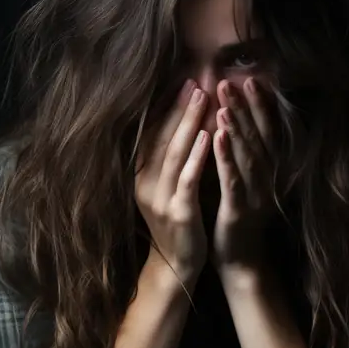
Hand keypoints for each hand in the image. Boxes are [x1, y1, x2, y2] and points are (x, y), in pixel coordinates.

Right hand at [135, 80, 210, 286]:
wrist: (177, 266)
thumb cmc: (177, 223)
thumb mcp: (166, 188)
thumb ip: (169, 159)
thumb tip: (181, 122)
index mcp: (140, 177)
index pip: (150, 135)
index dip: (163, 107)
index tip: (179, 80)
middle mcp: (145, 184)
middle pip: (161, 139)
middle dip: (177, 108)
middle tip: (193, 81)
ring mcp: (160, 199)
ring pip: (173, 154)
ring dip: (187, 123)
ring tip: (201, 98)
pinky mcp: (179, 213)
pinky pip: (187, 178)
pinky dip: (197, 156)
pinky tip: (208, 136)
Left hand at [211, 77, 276, 279]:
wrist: (241, 262)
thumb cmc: (237, 220)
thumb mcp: (242, 183)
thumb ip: (241, 156)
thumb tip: (230, 123)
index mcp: (268, 173)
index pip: (266, 133)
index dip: (260, 107)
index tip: (249, 80)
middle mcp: (266, 181)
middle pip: (258, 138)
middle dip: (246, 108)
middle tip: (231, 81)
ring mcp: (255, 196)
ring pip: (247, 155)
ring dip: (237, 126)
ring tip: (225, 101)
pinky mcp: (238, 210)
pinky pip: (233, 180)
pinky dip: (226, 157)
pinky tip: (217, 137)